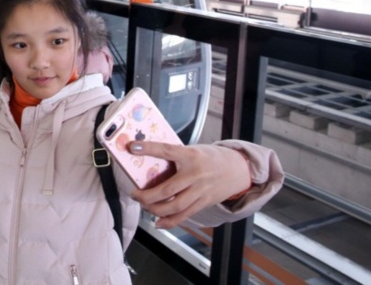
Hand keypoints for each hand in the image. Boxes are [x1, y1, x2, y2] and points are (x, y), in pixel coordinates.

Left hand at [126, 142, 250, 228]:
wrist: (238, 168)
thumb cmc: (210, 157)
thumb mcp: (193, 150)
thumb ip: (175, 156)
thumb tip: (148, 159)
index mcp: (190, 155)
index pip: (166, 150)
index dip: (149, 149)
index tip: (132, 147)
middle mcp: (195, 174)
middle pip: (167, 189)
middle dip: (146, 195)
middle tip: (134, 194)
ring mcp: (200, 190)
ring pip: (174, 206)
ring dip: (155, 209)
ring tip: (144, 205)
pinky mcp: (204, 202)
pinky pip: (185, 215)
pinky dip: (170, 221)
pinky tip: (158, 222)